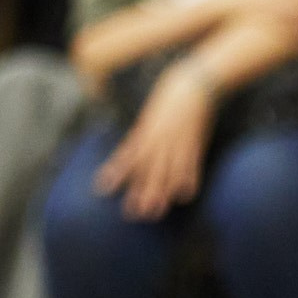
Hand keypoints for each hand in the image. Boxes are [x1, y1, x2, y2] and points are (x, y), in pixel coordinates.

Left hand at [95, 64, 215, 219]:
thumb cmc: (168, 98)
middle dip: (140, 191)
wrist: (193, 83)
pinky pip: (191, 164)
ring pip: (168, 171)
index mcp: (146, 132)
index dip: (115, 171)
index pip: (128, 155)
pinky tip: (184, 196)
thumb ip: (141, 136)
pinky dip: (188, 179)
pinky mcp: (195, 143)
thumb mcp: (149, 116)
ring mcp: (178, 142)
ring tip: (156, 212)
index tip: (102, 188)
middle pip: (148, 169)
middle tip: (132, 214)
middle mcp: (160, 139)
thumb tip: (130, 154)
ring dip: (161, 192)